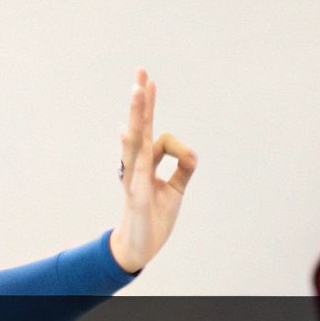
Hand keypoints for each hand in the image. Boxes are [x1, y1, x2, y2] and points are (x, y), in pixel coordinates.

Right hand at [109, 68, 196, 273]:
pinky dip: (134, 152)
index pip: (150, 129)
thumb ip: (182, 171)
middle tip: (141, 72)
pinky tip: (128, 133)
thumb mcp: (174, 191)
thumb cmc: (153, 218)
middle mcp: (136, 165)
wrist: (139, 248)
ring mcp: (133, 178)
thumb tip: (191, 155)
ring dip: (137, 115)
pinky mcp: (135, 194)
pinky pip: (136, 169)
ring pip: (135, 140)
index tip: (150, 81)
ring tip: (137, 91)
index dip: (150, 106)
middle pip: (140, 127)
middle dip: (142, 100)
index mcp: (146, 163)